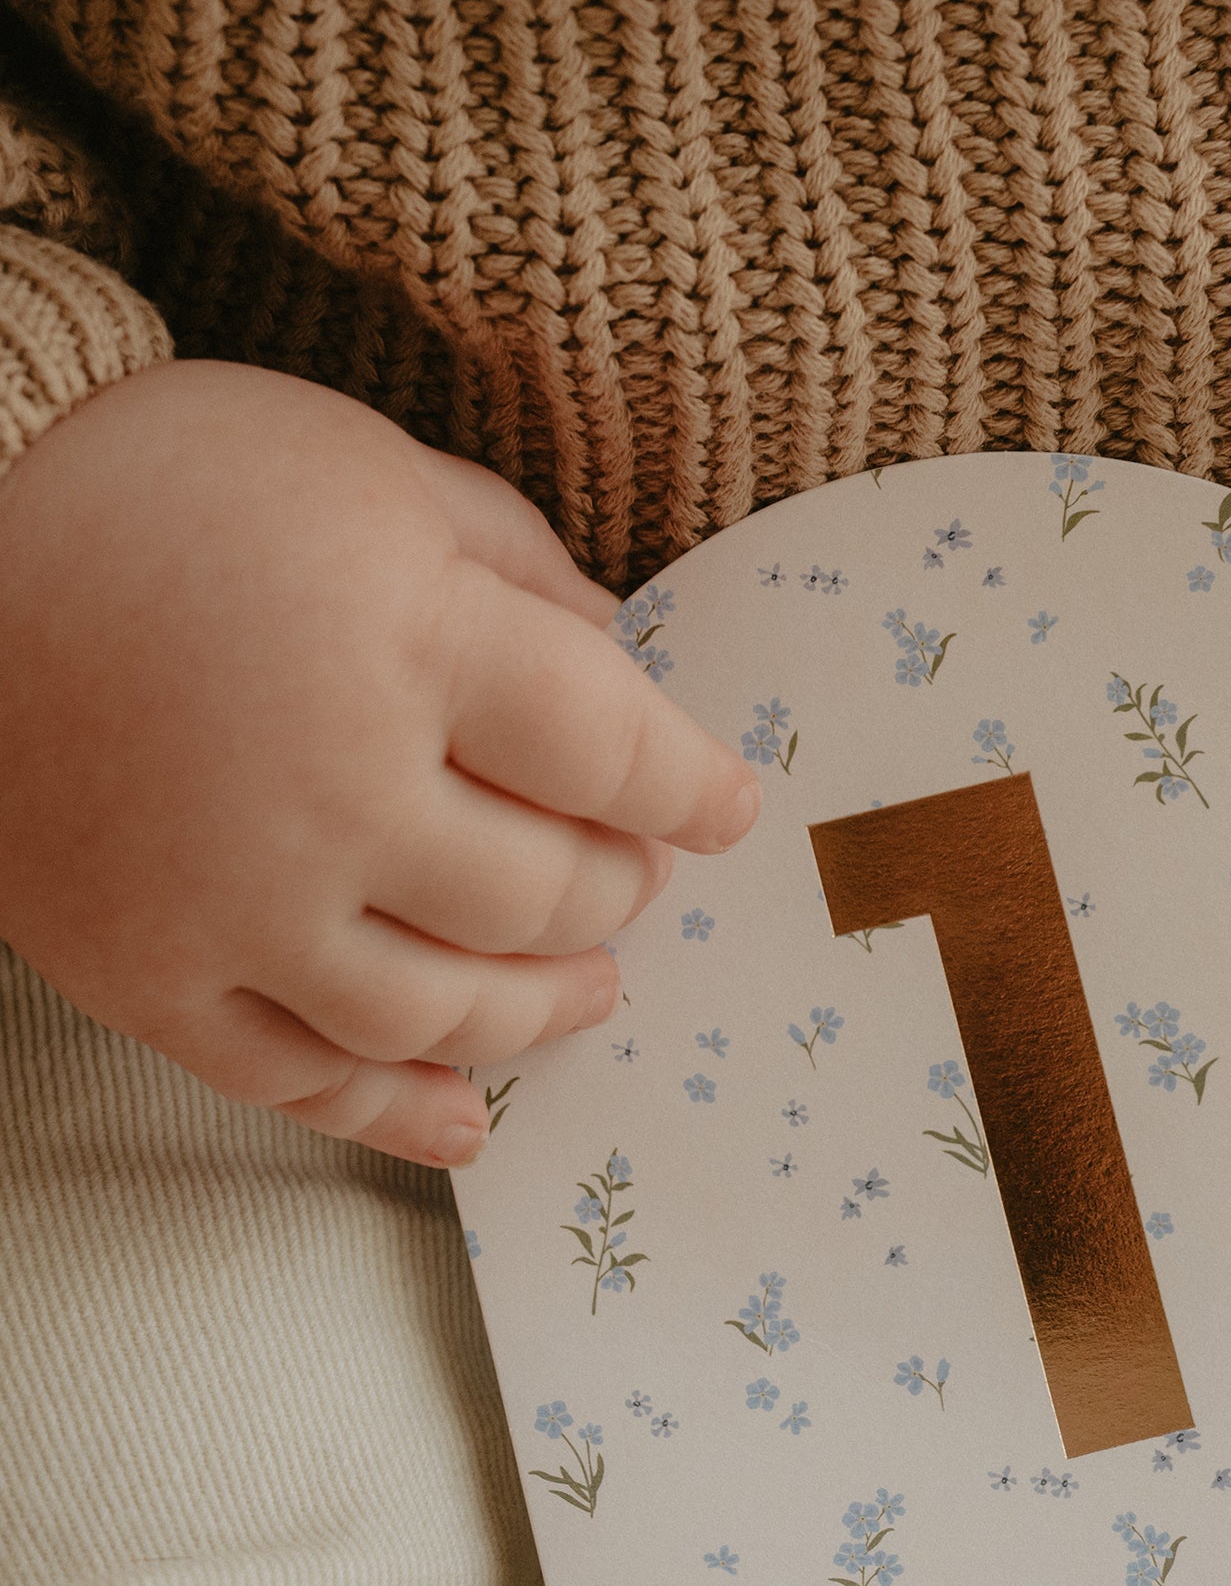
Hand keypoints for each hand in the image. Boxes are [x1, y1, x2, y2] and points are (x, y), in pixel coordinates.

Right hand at [0, 361, 757, 1166]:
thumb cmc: (163, 493)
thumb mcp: (358, 464)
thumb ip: (507, 560)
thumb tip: (620, 656)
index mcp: (397, 636)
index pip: (607, 747)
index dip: (689, 787)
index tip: (727, 810)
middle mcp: (326, 788)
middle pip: (544, 889)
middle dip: (619, 888)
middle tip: (637, 874)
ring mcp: (233, 901)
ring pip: (447, 1006)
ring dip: (543, 1009)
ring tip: (593, 987)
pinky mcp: (150, 976)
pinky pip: (300, 1078)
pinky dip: (402, 1114)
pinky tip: (473, 1121)